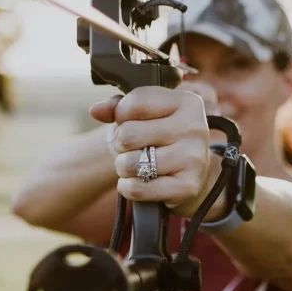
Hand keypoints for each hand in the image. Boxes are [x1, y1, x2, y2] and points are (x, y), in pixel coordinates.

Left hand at [89, 87, 213, 217]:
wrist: (192, 175)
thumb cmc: (163, 139)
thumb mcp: (146, 116)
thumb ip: (119, 107)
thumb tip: (96, 110)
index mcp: (187, 102)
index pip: (135, 102)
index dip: (121, 115)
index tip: (130, 122)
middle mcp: (195, 127)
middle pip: (128, 134)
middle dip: (121, 145)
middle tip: (132, 149)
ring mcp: (193, 158)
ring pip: (130, 163)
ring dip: (124, 168)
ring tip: (136, 166)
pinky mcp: (188, 186)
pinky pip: (138, 188)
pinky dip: (128, 188)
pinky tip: (139, 182)